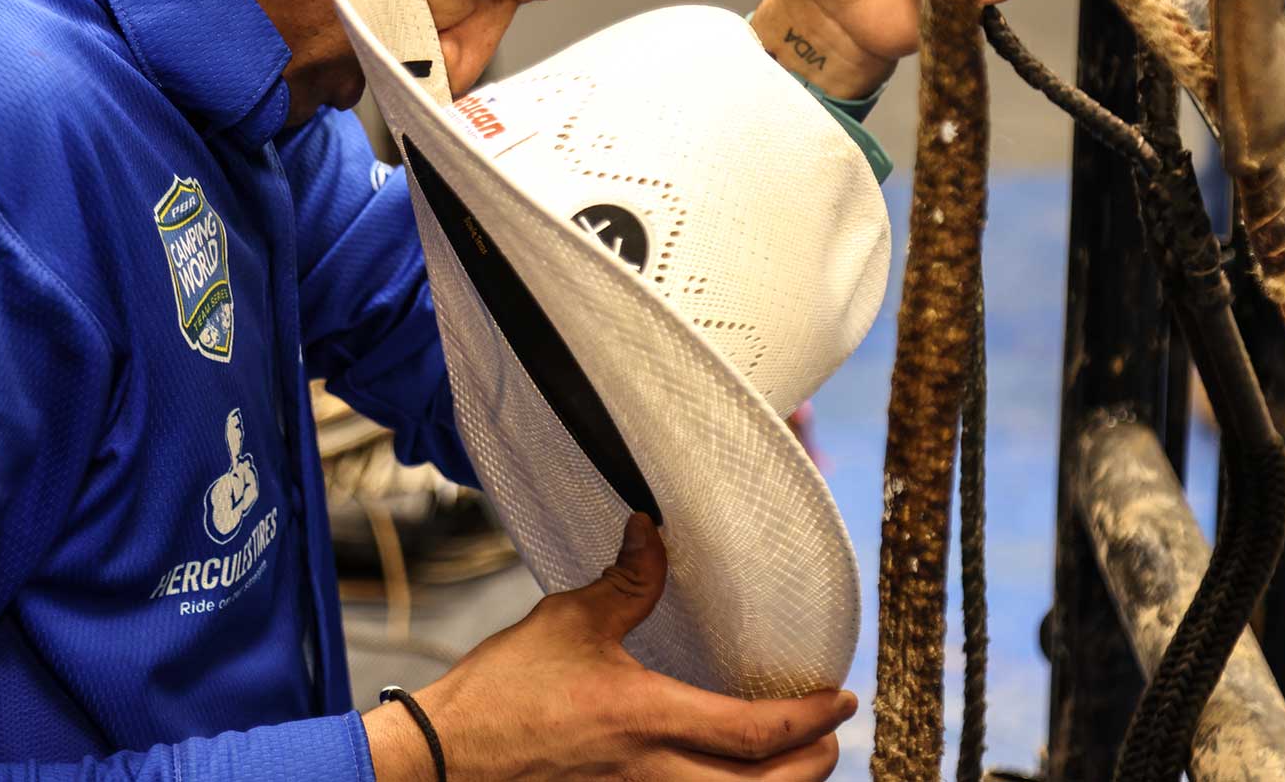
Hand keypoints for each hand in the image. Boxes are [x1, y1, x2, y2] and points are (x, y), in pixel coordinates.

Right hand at [364, 515, 855, 780]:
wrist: (445, 759)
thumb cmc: (502, 693)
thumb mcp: (569, 622)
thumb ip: (627, 580)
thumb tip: (653, 527)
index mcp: (648, 719)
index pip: (756, 731)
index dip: (810, 719)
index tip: (838, 699)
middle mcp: (653, 775)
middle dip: (812, 765)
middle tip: (830, 736)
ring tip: (796, 762)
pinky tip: (732, 778)